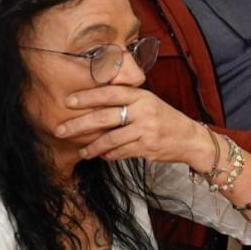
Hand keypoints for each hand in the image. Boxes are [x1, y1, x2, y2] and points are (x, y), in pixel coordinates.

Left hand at [58, 85, 208, 165]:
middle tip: (60, 130)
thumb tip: (93, 105)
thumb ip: (126, 101)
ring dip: (92, 147)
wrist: (190, 139)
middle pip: (104, 117)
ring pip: (110, 139)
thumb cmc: (165, 119)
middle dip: (79, 125)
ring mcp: (146, 130)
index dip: (87, 97)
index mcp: (142, 96)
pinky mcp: (147, 147)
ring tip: (82, 152)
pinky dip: (109, 155)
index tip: (68, 101)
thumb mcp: (149, 103)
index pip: (110, 93)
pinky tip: (103, 155)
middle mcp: (144, 111)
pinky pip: (120, 152)